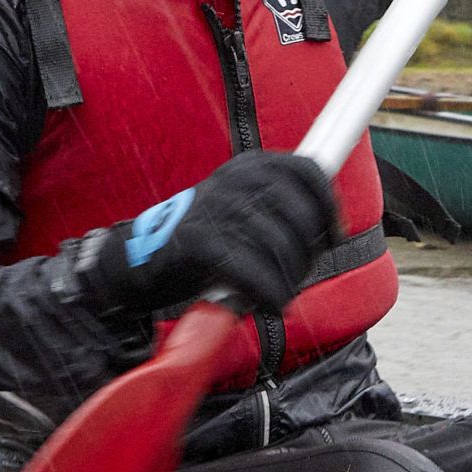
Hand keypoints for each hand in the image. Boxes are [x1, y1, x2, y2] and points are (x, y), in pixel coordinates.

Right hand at [93, 150, 338, 316]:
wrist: (139, 260)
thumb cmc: (201, 241)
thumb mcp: (240, 209)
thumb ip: (279, 210)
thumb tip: (327, 231)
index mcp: (250, 166)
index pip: (309, 172)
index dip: (329, 208)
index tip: (333, 238)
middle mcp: (236, 179)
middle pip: (301, 216)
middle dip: (308, 254)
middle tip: (299, 276)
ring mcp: (217, 207)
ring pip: (280, 246)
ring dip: (288, 280)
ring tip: (281, 295)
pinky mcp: (201, 240)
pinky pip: (253, 270)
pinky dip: (268, 293)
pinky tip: (268, 304)